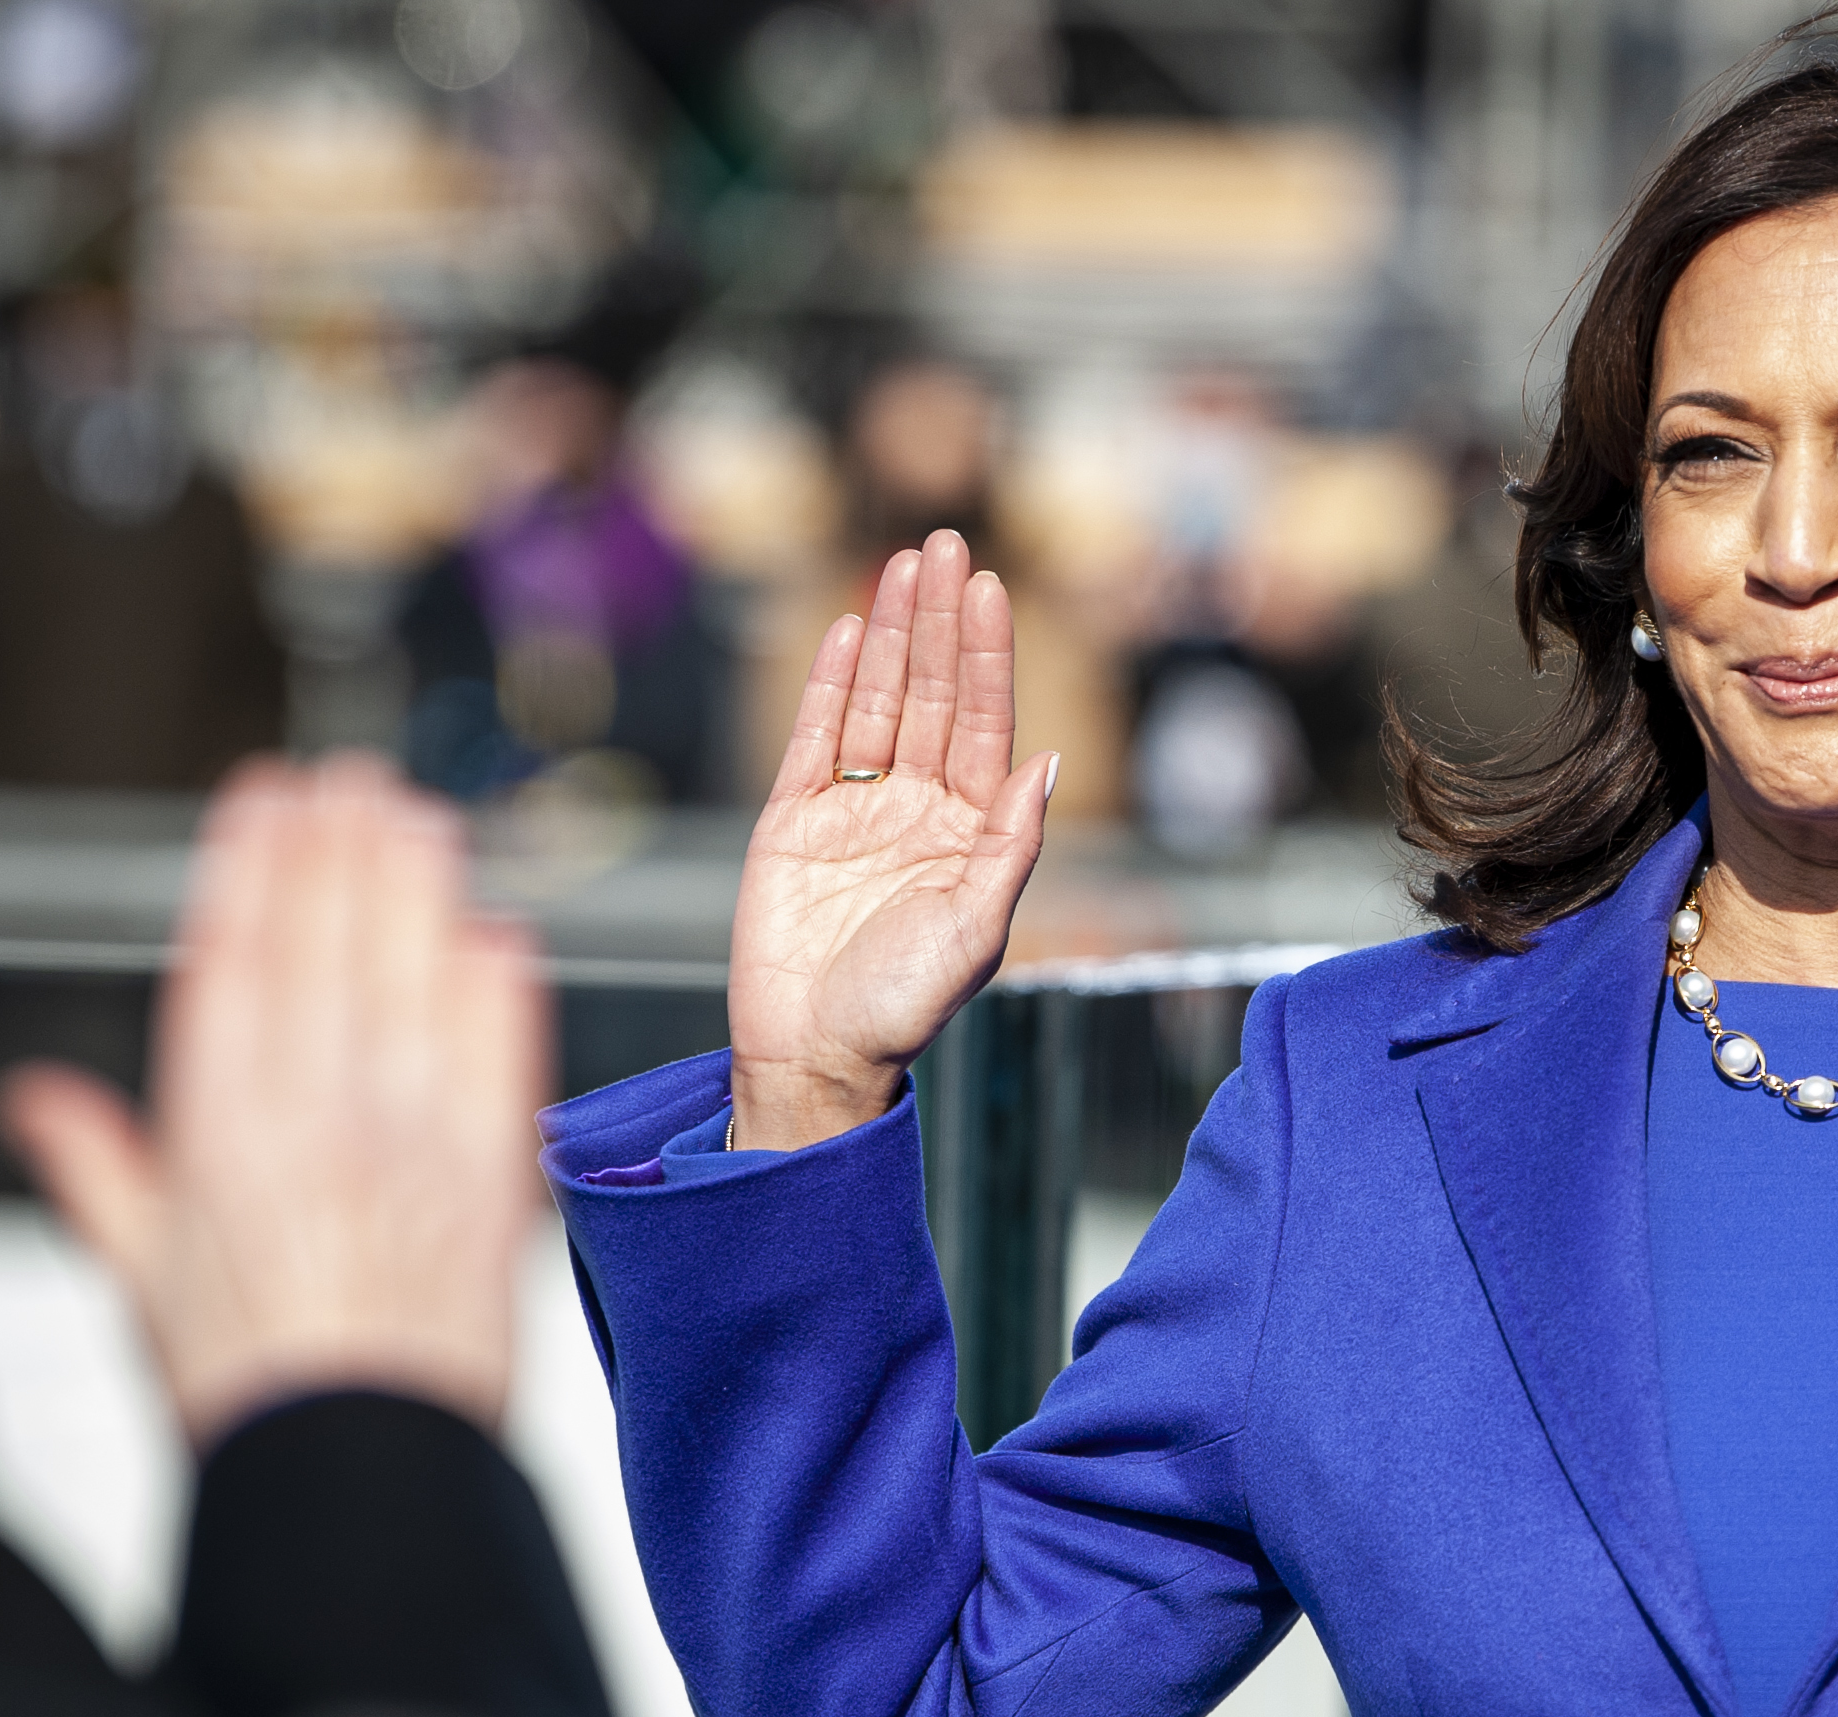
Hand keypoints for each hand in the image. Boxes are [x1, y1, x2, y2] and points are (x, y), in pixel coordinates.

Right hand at [0, 757, 551, 1449]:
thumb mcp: (142, 1273)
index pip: (237, 958)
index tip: (266, 795)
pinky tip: (500, 935)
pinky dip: (500, 990)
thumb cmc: (250, 1384)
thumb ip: (99, 1170)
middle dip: (340, 849)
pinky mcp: (494, 1178)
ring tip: (417, 819)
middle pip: (331, 945)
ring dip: (418, 889)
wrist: (356, 1466)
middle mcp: (320, 1116)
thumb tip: (36, 1102)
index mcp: (221, 1129)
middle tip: (353, 779)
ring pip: (415, 977)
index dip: (253, 865)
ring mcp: (414, 1141)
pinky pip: (499, 1056)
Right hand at [729, 528, 1058, 1149]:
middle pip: (933, 696)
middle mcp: (916, 810)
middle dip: (939, 622)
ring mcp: (853, 810)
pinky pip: (815, 738)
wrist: (813, 1053)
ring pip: (878, 703)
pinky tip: (850, 630)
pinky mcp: (791, 820)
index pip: (984, 724)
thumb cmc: (904, 1006)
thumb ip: (1010, 845)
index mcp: (968, 832)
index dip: (988, 655)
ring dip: (891, 634)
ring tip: (902, 564)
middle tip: (945, 542)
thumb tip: (1046, 762)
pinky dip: (831, 683)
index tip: (990, 587)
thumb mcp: (976, 929)